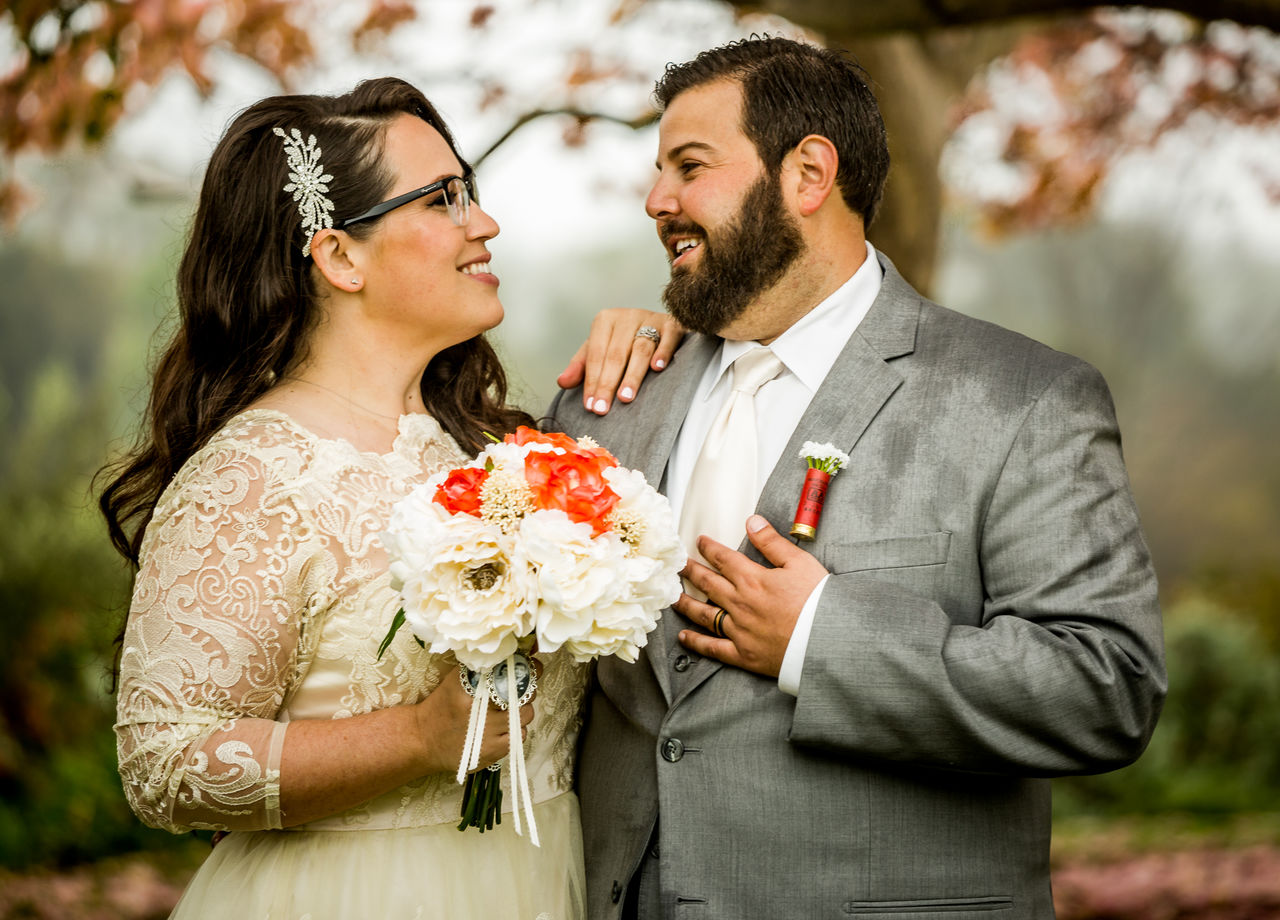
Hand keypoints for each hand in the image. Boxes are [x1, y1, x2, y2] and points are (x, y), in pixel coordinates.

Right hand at [415, 667, 534, 774]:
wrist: (423, 740)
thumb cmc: (441, 706)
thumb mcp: (455, 680)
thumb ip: (481, 668)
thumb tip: (514, 655)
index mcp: (470, 688)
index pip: (511, 673)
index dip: (529, 669)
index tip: (533, 667)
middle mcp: (480, 711)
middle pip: (524, 695)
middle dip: (526, 691)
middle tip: (518, 691)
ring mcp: (488, 733)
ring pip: (525, 716)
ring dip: (522, 711)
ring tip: (509, 710)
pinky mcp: (492, 752)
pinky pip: (520, 736)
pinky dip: (516, 730)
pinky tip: (502, 727)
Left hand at [556, 309, 683, 413]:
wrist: (657, 323)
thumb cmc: (624, 340)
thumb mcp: (599, 349)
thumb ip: (581, 366)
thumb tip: (562, 382)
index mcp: (605, 320)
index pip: (596, 354)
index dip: (592, 381)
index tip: (590, 405)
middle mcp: (627, 316)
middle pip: (616, 354)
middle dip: (608, 384)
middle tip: (603, 409)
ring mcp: (650, 318)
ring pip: (640, 349)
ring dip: (633, 375)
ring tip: (625, 397)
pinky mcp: (672, 323)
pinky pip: (668, 337)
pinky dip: (663, 352)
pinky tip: (658, 368)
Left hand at [677, 515, 827, 676]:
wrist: (826, 641)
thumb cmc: (818, 602)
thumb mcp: (800, 563)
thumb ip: (772, 542)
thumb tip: (752, 521)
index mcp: (752, 579)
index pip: (723, 559)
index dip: (709, 548)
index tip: (699, 542)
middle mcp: (739, 603)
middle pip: (708, 584)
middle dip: (690, 572)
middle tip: (678, 565)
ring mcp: (738, 630)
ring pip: (704, 614)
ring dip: (686, 604)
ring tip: (673, 598)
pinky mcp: (743, 654)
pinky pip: (713, 648)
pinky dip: (696, 643)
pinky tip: (683, 637)